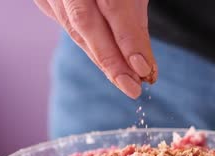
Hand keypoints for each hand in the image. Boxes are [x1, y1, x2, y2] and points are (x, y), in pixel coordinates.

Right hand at [33, 0, 156, 98]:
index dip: (127, 40)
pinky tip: (109, 64)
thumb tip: (145, 66)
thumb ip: (135, 21)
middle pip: (85, 22)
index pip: (112, 5)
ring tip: (127, 81)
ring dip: (102, 59)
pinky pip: (69, 28)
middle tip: (133, 87)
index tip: (144, 69)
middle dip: (111, 60)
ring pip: (75, 29)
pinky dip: (91, 48)